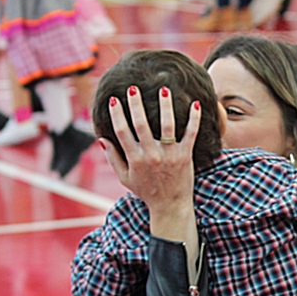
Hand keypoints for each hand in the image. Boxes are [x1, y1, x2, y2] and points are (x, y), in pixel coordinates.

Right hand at [103, 86, 199, 218]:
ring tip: (163, 89)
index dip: (117, 115)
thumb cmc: (146, 191)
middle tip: (133, 88)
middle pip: (141, 124)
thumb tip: (101, 139)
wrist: (170, 206)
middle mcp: (151, 155)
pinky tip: (195, 104)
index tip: (113, 100)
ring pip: (166, 126)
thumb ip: (113, 158)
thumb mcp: (125, 178)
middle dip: (136, 105)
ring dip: (165, 106)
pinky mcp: (185, 156)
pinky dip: (194, 120)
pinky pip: (190, 134)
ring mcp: (169, 155)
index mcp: (135, 159)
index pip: (122, 132)